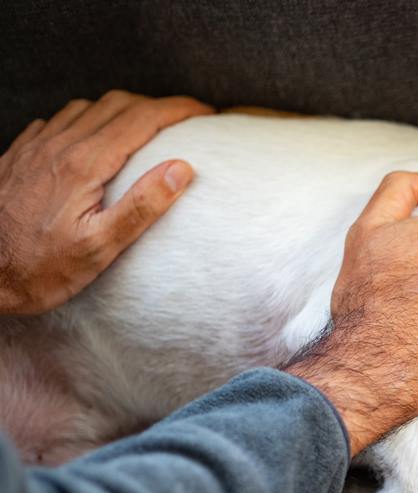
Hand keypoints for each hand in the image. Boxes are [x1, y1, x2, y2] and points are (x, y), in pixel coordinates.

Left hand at [0, 91, 212, 314]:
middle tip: (185, 119)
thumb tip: (182, 169)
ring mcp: (35, 147)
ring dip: (122, 109)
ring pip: (86, 107)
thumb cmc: (39, 269)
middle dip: (156, 104)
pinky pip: (57, 121)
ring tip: (146, 127)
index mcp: (84, 165)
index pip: (141, 119)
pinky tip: (93, 139)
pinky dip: (87, 119)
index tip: (206, 112)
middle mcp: (58, 146)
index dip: (178, 109)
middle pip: (116, 104)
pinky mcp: (18, 155)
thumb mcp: (100, 248)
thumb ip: (142, 206)